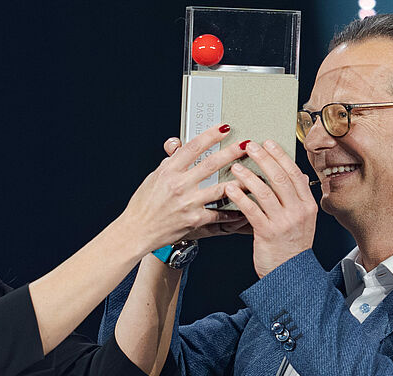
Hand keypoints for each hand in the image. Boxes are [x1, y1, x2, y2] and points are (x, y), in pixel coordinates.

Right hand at [117, 124, 247, 251]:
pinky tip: (244, 206)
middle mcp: (179, 185)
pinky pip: (218, 213)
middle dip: (232, 152)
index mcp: (169, 171)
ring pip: (221, 189)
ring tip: (255, 175)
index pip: (193, 147)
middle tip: (246, 145)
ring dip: (240, 181)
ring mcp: (188, 203)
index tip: (224, 128)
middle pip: (211, 164)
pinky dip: (232, 211)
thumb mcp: (153, 177)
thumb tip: (179, 148)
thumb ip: (170, 163)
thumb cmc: (143, 205)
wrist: (137, 231)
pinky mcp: (194, 220)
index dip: (210, 135)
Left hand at [225, 140, 316, 277]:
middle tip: (250, 146)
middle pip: (280, 177)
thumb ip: (297, 198)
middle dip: (264, 158)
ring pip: (265, 192)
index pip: (294, 173)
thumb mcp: (302, 220)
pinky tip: (230, 188)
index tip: (269, 143)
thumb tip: (296, 176)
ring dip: (248, 176)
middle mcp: (297, 211)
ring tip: (235, 166)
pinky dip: (240, 197)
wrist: (289, 275)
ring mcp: (283, 222)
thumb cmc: (291, 248)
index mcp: (307, 205)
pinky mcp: (267, 232)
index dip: (280, 156)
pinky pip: (252, 210)